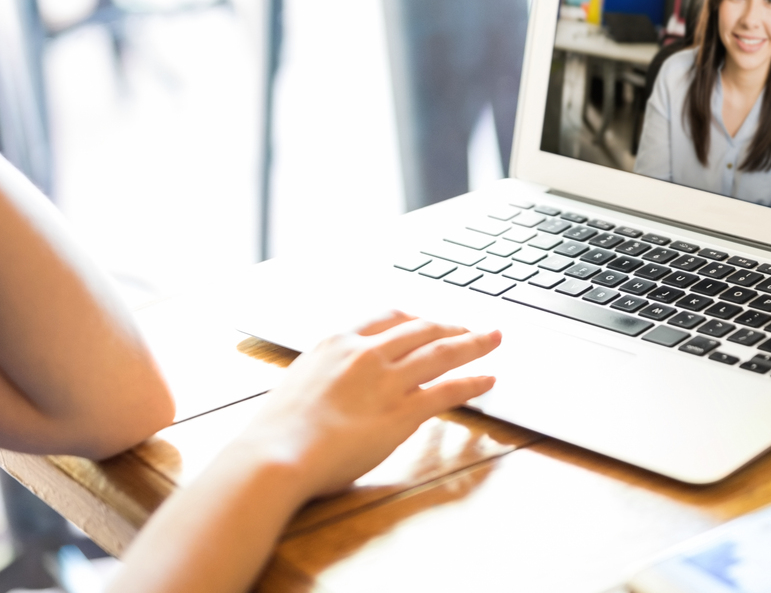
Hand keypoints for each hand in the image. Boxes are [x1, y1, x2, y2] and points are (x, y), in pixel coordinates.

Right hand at [224, 311, 501, 498]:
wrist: (277, 453)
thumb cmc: (279, 430)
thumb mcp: (300, 382)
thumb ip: (327, 374)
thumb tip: (341, 384)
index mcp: (336, 341)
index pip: (387, 317)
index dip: (415, 318)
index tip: (428, 321)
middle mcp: (365, 352)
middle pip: (421, 328)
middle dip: (451, 325)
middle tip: (471, 326)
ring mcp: (386, 380)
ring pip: (441, 353)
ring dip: (473, 344)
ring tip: (493, 339)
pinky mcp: (401, 412)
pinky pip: (446, 390)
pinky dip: (472, 382)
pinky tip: (487, 380)